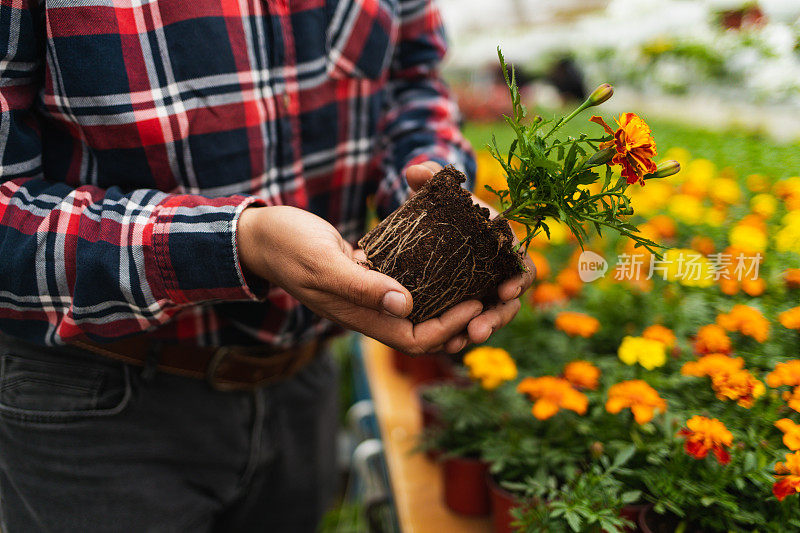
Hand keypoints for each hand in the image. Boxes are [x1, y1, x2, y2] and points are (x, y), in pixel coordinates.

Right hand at [237, 205, 483, 354]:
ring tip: (480, 280)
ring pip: (421, 309)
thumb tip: (406, 303)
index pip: (416, 338)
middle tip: (492, 298)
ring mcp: (371, 295)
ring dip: (452, 301)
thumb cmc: (287, 247)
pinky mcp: (372, 275)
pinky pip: (410, 284)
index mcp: (360, 316)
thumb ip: (360, 285)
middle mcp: (371, 311)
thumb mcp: (323, 263)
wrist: (262, 236)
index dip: (449, 327)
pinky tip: (452, 256)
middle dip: (461, 322)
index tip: (476, 303)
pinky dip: (433, 277)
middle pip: (426, 330)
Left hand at [405, 162, 535, 351]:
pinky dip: (463, 334)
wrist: (434, 224)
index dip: (518, 280)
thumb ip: (431, 178)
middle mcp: (500, 271)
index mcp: (503, 245)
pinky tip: (450, 345)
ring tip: (463, 341)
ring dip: (482, 329)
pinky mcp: (468, 303)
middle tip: (478, 330)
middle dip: (497, 317)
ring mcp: (486, 290)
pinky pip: (471, 322)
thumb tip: (416, 169)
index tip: (506, 290)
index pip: (521, 265)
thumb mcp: (438, 192)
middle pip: (509, 301)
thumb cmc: (444, 206)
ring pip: (492, 316)